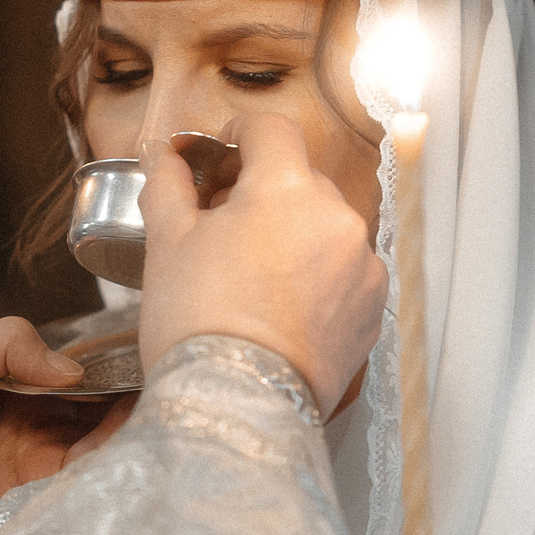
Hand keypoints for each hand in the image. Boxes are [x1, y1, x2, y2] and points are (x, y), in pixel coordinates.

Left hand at [0, 318, 133, 507]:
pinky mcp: (40, 501)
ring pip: (103, 439)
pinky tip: (124, 439)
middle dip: (129, 389)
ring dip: (128, 422)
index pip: (76, 367)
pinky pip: (86, 478)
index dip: (108, 357)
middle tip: (160, 374)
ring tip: (151, 403)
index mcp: (16, 383)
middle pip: (100, 403)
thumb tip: (71, 369)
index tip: (140, 344)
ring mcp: (41, 461)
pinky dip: (109, 458)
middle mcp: (38, 421)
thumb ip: (6, 343)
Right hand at [133, 114, 386, 412]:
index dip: (236, 134)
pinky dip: (314, 276)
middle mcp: (338, 217)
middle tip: (216, 220)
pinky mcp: (372, 312)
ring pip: (323, 226)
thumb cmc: (197, 322)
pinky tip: (277, 305)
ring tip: (247, 272)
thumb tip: (161, 154)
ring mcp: (362, 266)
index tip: (215, 155)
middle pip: (298, 178)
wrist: (237, 405)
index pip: (269, 129)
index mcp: (287, 187)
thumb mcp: (166, 243)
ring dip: (289, 234)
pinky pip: (342, 273)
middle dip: (259, 189)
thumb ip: (167, 184)